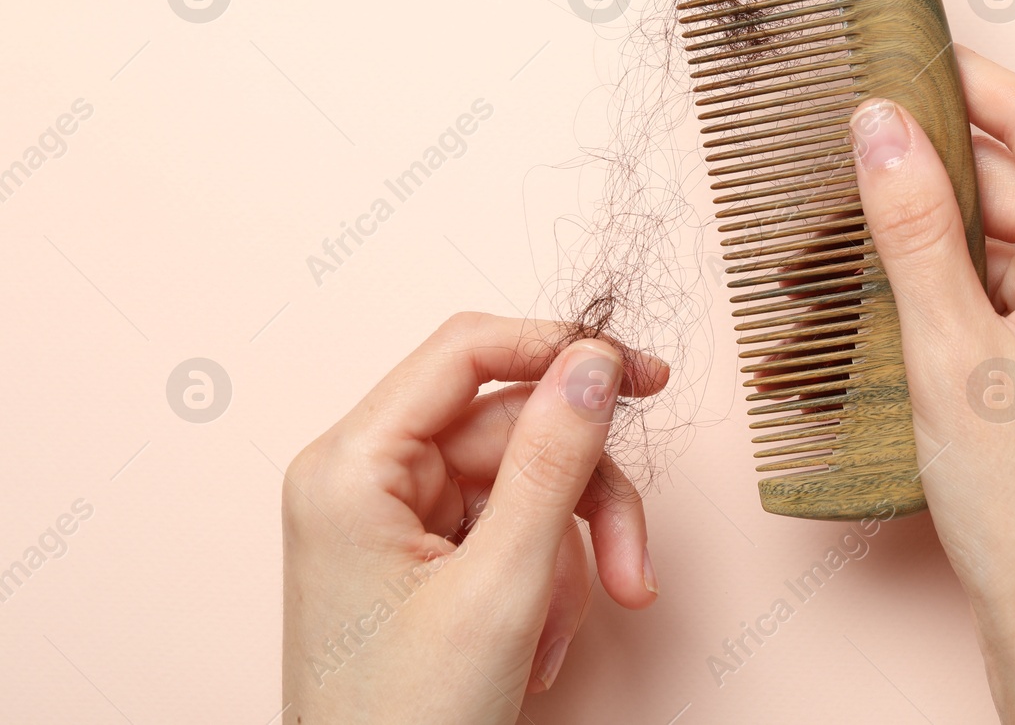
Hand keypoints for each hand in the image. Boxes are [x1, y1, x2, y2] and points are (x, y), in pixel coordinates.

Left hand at [281, 313, 666, 723]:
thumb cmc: (407, 723)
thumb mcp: (502, 585)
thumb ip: (554, 462)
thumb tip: (593, 363)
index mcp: (351, 466)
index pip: (466, 352)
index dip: (560, 349)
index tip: (639, 375)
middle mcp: (364, 478)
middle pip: (513, 429)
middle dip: (585, 499)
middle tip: (636, 565)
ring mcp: (392, 519)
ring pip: (524, 483)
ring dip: (572, 554)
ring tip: (574, 629)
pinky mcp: (420, 558)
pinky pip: (510, 530)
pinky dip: (546, 581)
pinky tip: (539, 644)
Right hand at [848, 46, 1014, 723]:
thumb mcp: (951, 352)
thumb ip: (912, 228)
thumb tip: (879, 123)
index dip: (967, 82)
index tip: (898, 50)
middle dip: (935, 170)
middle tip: (848, 147)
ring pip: (1009, 235)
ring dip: (936, 233)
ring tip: (853, 235)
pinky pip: (1011, 283)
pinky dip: (954, 280)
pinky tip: (894, 290)